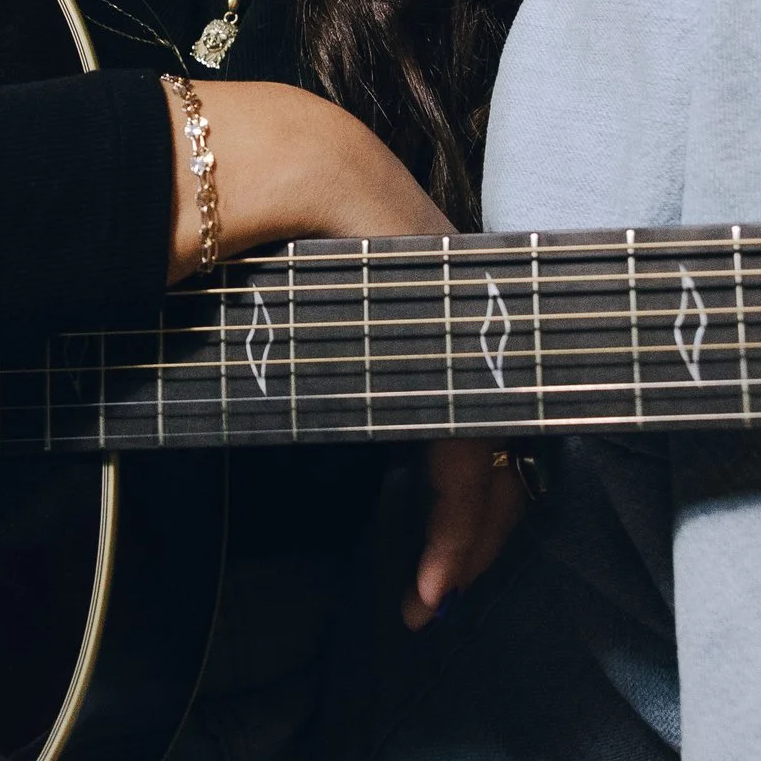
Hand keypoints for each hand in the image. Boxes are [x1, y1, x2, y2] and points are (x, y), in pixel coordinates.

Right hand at [158, 81, 531, 624]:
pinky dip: (456, 521)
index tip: (436, 558)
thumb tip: (296, 383)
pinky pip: (470, 450)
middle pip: (506, 438)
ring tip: (435, 598)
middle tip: (443, 594)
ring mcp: (465, 326)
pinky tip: (434, 577)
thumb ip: (316, 341)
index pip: (474, 406)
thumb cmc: (254, 218)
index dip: (469, 486)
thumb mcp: (292, 304)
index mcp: (431, 303)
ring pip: (499, 455)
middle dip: (484, 528)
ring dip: (474, 538)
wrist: (259, 162)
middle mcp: (462, 315)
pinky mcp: (452, 343)